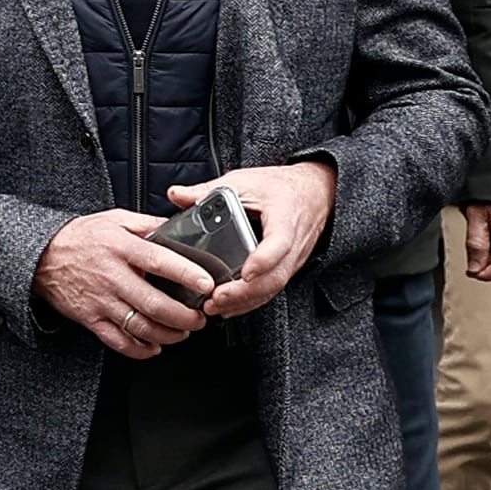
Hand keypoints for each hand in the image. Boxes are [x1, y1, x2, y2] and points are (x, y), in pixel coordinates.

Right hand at [37, 209, 216, 356]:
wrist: (41, 256)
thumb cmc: (80, 238)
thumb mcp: (114, 219)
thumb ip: (146, 224)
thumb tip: (177, 228)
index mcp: (121, 248)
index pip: (160, 262)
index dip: (186, 274)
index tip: (206, 284)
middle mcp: (112, 277)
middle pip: (155, 304)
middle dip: (185, 316)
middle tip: (200, 317)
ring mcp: (101, 301)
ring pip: (141, 327)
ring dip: (168, 334)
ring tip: (183, 332)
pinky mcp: (90, 319)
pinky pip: (118, 342)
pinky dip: (140, 349)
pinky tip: (154, 346)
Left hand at [178, 160, 341, 316]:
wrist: (314, 194)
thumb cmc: (279, 187)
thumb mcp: (244, 181)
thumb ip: (209, 190)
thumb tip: (176, 194)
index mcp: (284, 218)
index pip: (280, 243)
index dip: (264, 260)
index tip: (246, 273)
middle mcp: (293, 244)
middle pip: (274, 276)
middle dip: (245, 292)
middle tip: (217, 298)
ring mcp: (292, 260)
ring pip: (273, 287)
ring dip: (245, 301)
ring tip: (216, 307)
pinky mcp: (286, 269)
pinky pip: (271, 290)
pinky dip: (250, 302)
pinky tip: (228, 308)